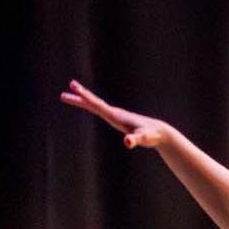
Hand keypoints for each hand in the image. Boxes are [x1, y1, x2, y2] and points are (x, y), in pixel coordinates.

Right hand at [59, 79, 174, 148]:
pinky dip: (92, 107)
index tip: (75, 88)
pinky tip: (89, 106)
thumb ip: (136, 140)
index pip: (98, 105)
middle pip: (94, 102)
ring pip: (96, 106)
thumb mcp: (143, 139)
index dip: (86, 97)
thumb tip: (128, 142)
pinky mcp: (119, 120)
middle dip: (81, 95)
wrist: (160, 132)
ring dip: (83, 100)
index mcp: (116, 115)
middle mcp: (115, 113)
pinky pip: (101, 111)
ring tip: (69, 96)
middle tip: (68, 86)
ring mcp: (116, 116)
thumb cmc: (152, 135)